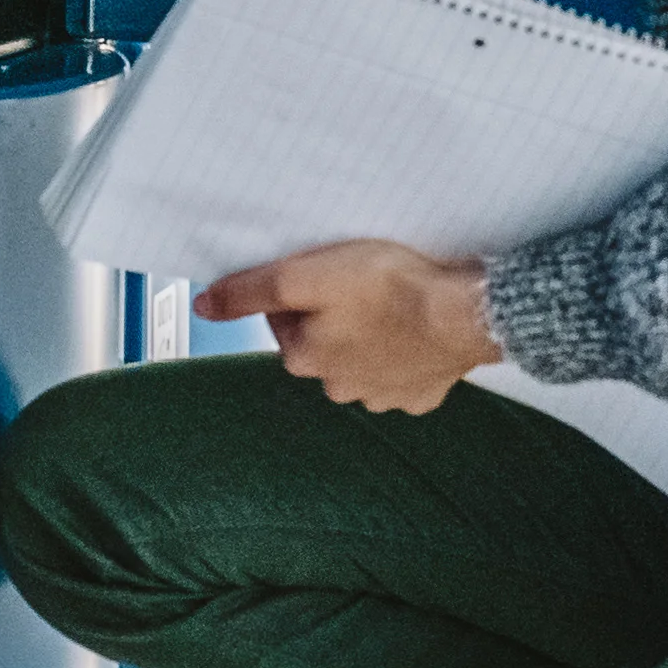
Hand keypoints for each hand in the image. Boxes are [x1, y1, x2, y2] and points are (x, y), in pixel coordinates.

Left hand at [200, 241, 499, 415]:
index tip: (324, 273)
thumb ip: (250, 292)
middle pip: (323, 342)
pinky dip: (407, 351)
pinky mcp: (420, 392)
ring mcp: (383, 394)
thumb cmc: (388, 289)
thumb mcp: (303, 277)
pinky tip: (415, 330)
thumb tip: (206, 305)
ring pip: (363, 358)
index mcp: (305, 360)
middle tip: (360, 285)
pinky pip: (405, 370)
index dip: (300, 291)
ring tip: (391, 303)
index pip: (283, 320)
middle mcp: (339, 386)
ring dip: (371, 334)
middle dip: (335, 316)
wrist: (461, 315)